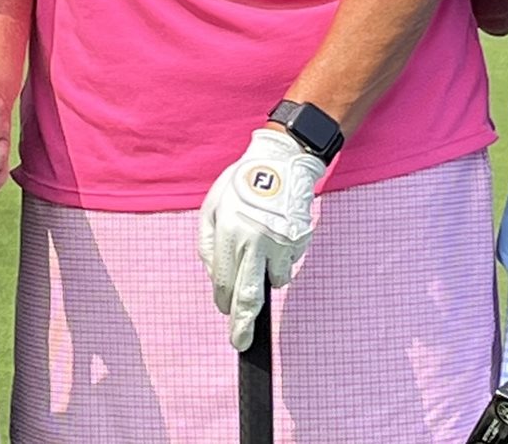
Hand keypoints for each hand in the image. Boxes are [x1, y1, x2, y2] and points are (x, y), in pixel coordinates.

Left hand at [197, 127, 328, 350]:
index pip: (225, 283)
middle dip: (244, 324)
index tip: (226, 312)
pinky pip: (287, 263)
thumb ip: (208, 246)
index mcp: (230, 233)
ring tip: (261, 247)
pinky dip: (280, 259)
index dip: (224, 301)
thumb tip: (216, 278)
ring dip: (265, 276)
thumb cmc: (240, 185)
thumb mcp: (211, 207)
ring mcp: (280, 244)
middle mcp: (255, 243)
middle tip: (241, 343)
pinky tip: (274, 235)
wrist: (281, 163)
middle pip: (249, 296)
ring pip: (273, 281)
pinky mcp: (298, 244)